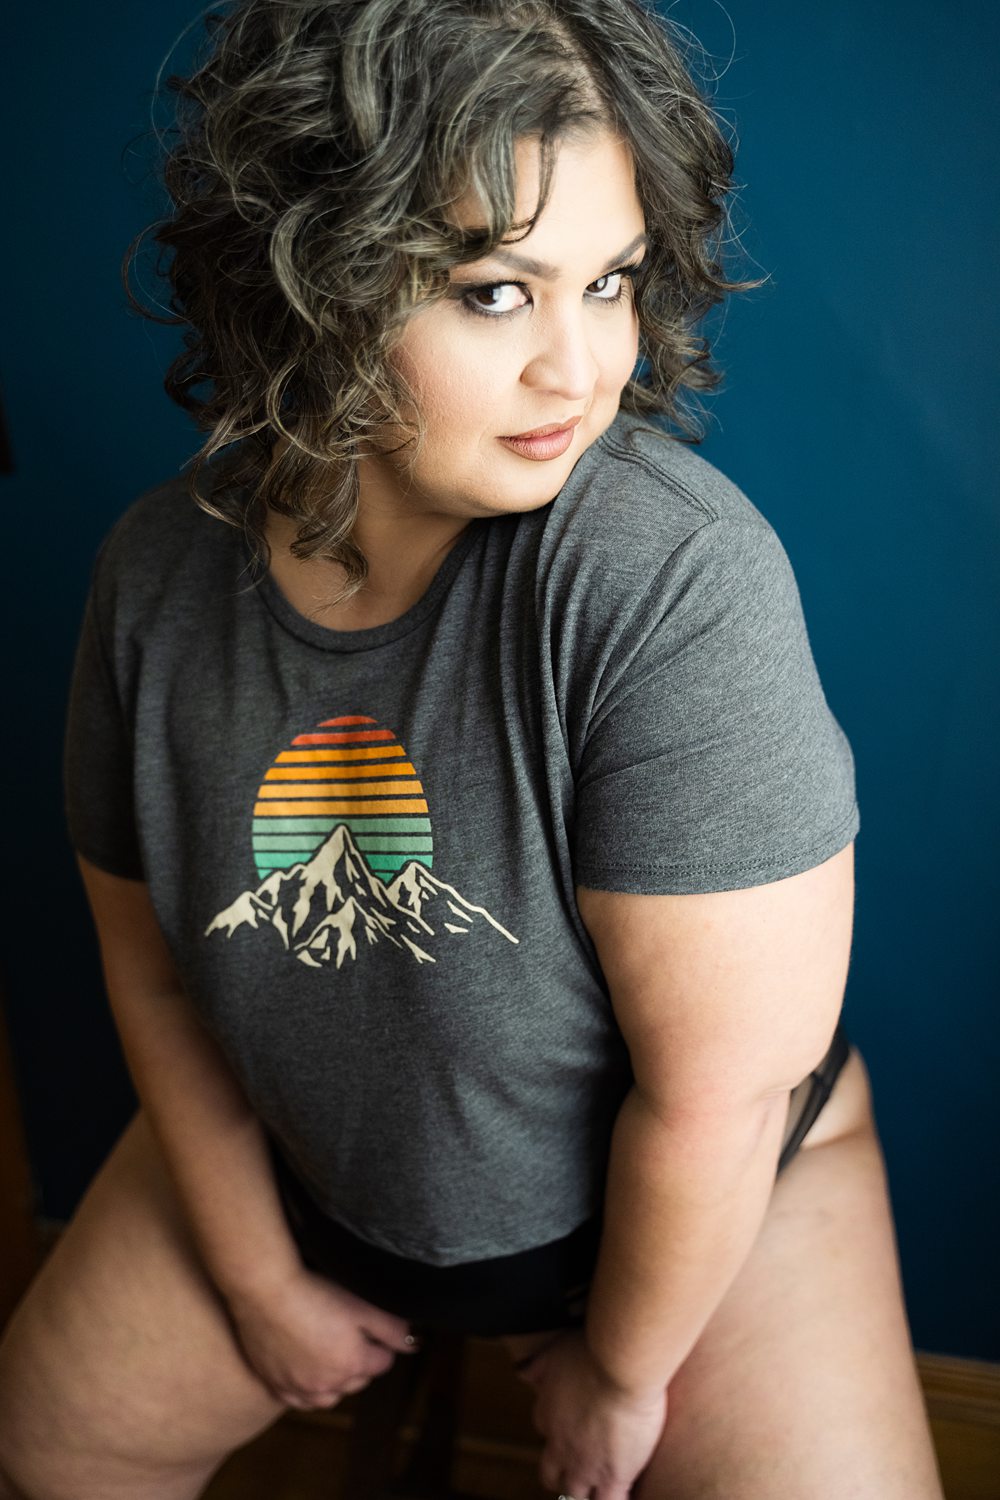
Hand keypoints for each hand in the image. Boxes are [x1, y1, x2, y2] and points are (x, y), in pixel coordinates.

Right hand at [226, 1266, 418, 1408]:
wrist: (265, 1291)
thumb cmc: (315, 1293)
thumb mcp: (362, 1305)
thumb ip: (392, 1328)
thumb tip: (413, 1344)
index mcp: (353, 1365)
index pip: (382, 1363)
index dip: (381, 1344)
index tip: (372, 1328)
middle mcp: (327, 1384)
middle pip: (357, 1380)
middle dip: (360, 1362)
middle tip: (352, 1336)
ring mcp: (299, 1388)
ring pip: (329, 1395)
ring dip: (336, 1380)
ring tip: (332, 1355)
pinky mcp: (275, 1384)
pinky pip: (299, 1399)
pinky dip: (307, 1390)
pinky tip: (307, 1373)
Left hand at [516, 1327, 666, 1499]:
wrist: (620, 1366)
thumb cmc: (591, 1352)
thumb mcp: (555, 1351)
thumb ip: (537, 1365)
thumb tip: (522, 1373)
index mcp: (546, 1414)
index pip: (544, 1429)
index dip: (557, 1429)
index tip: (572, 1424)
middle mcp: (560, 1444)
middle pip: (551, 1473)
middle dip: (562, 1472)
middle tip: (581, 1464)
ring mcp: (585, 1465)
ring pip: (575, 1494)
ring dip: (585, 1490)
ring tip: (600, 1485)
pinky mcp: (613, 1476)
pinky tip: (624, 1491)